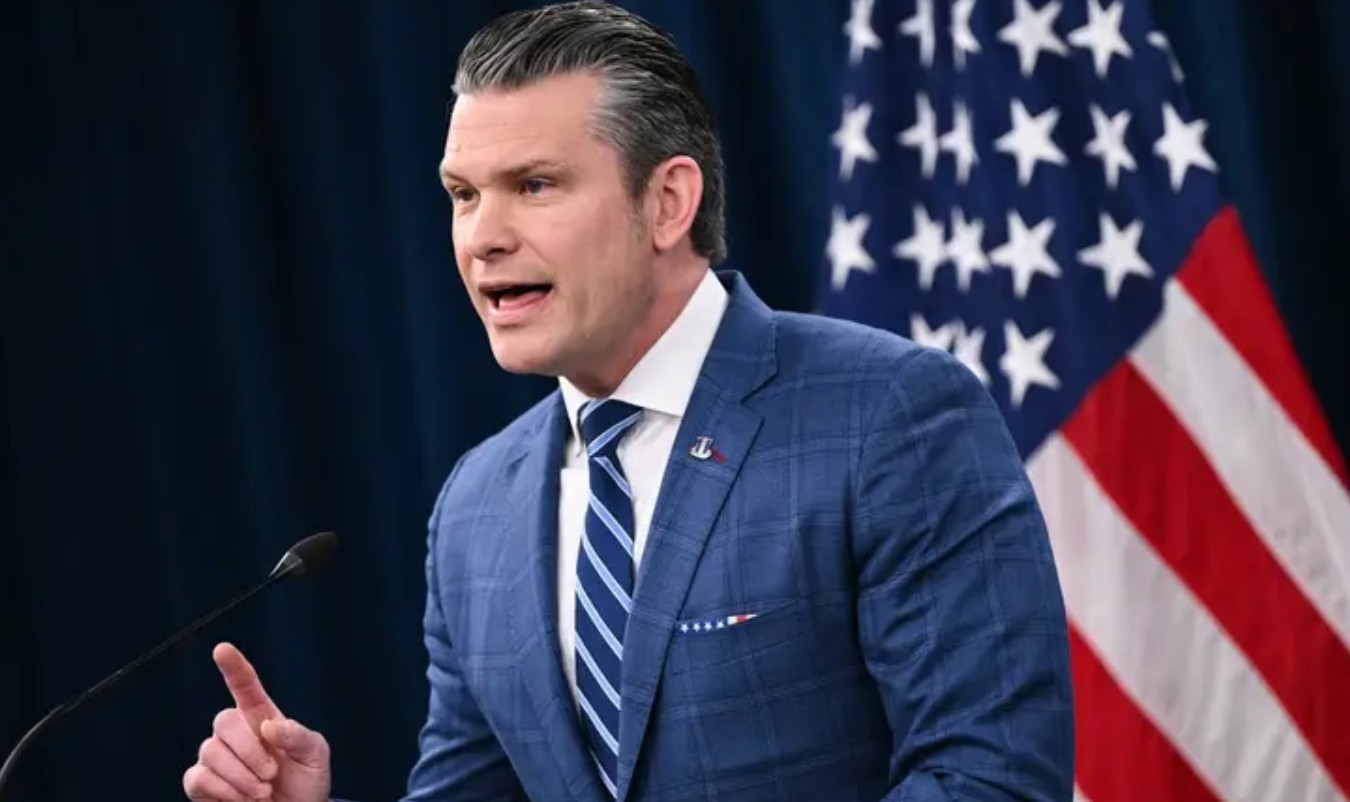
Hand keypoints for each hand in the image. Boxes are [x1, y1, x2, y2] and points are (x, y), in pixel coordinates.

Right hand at [183, 642, 331, 801]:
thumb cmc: (305, 782)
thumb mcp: (315, 755)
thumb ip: (298, 736)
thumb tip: (267, 727)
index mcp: (263, 717)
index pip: (245, 686)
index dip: (234, 667)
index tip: (222, 649)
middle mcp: (235, 733)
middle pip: (223, 721)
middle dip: (249, 751)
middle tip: (271, 775)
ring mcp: (216, 757)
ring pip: (210, 751)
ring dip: (241, 776)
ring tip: (262, 792)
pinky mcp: (201, 783)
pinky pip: (197, 778)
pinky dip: (223, 790)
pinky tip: (242, 800)